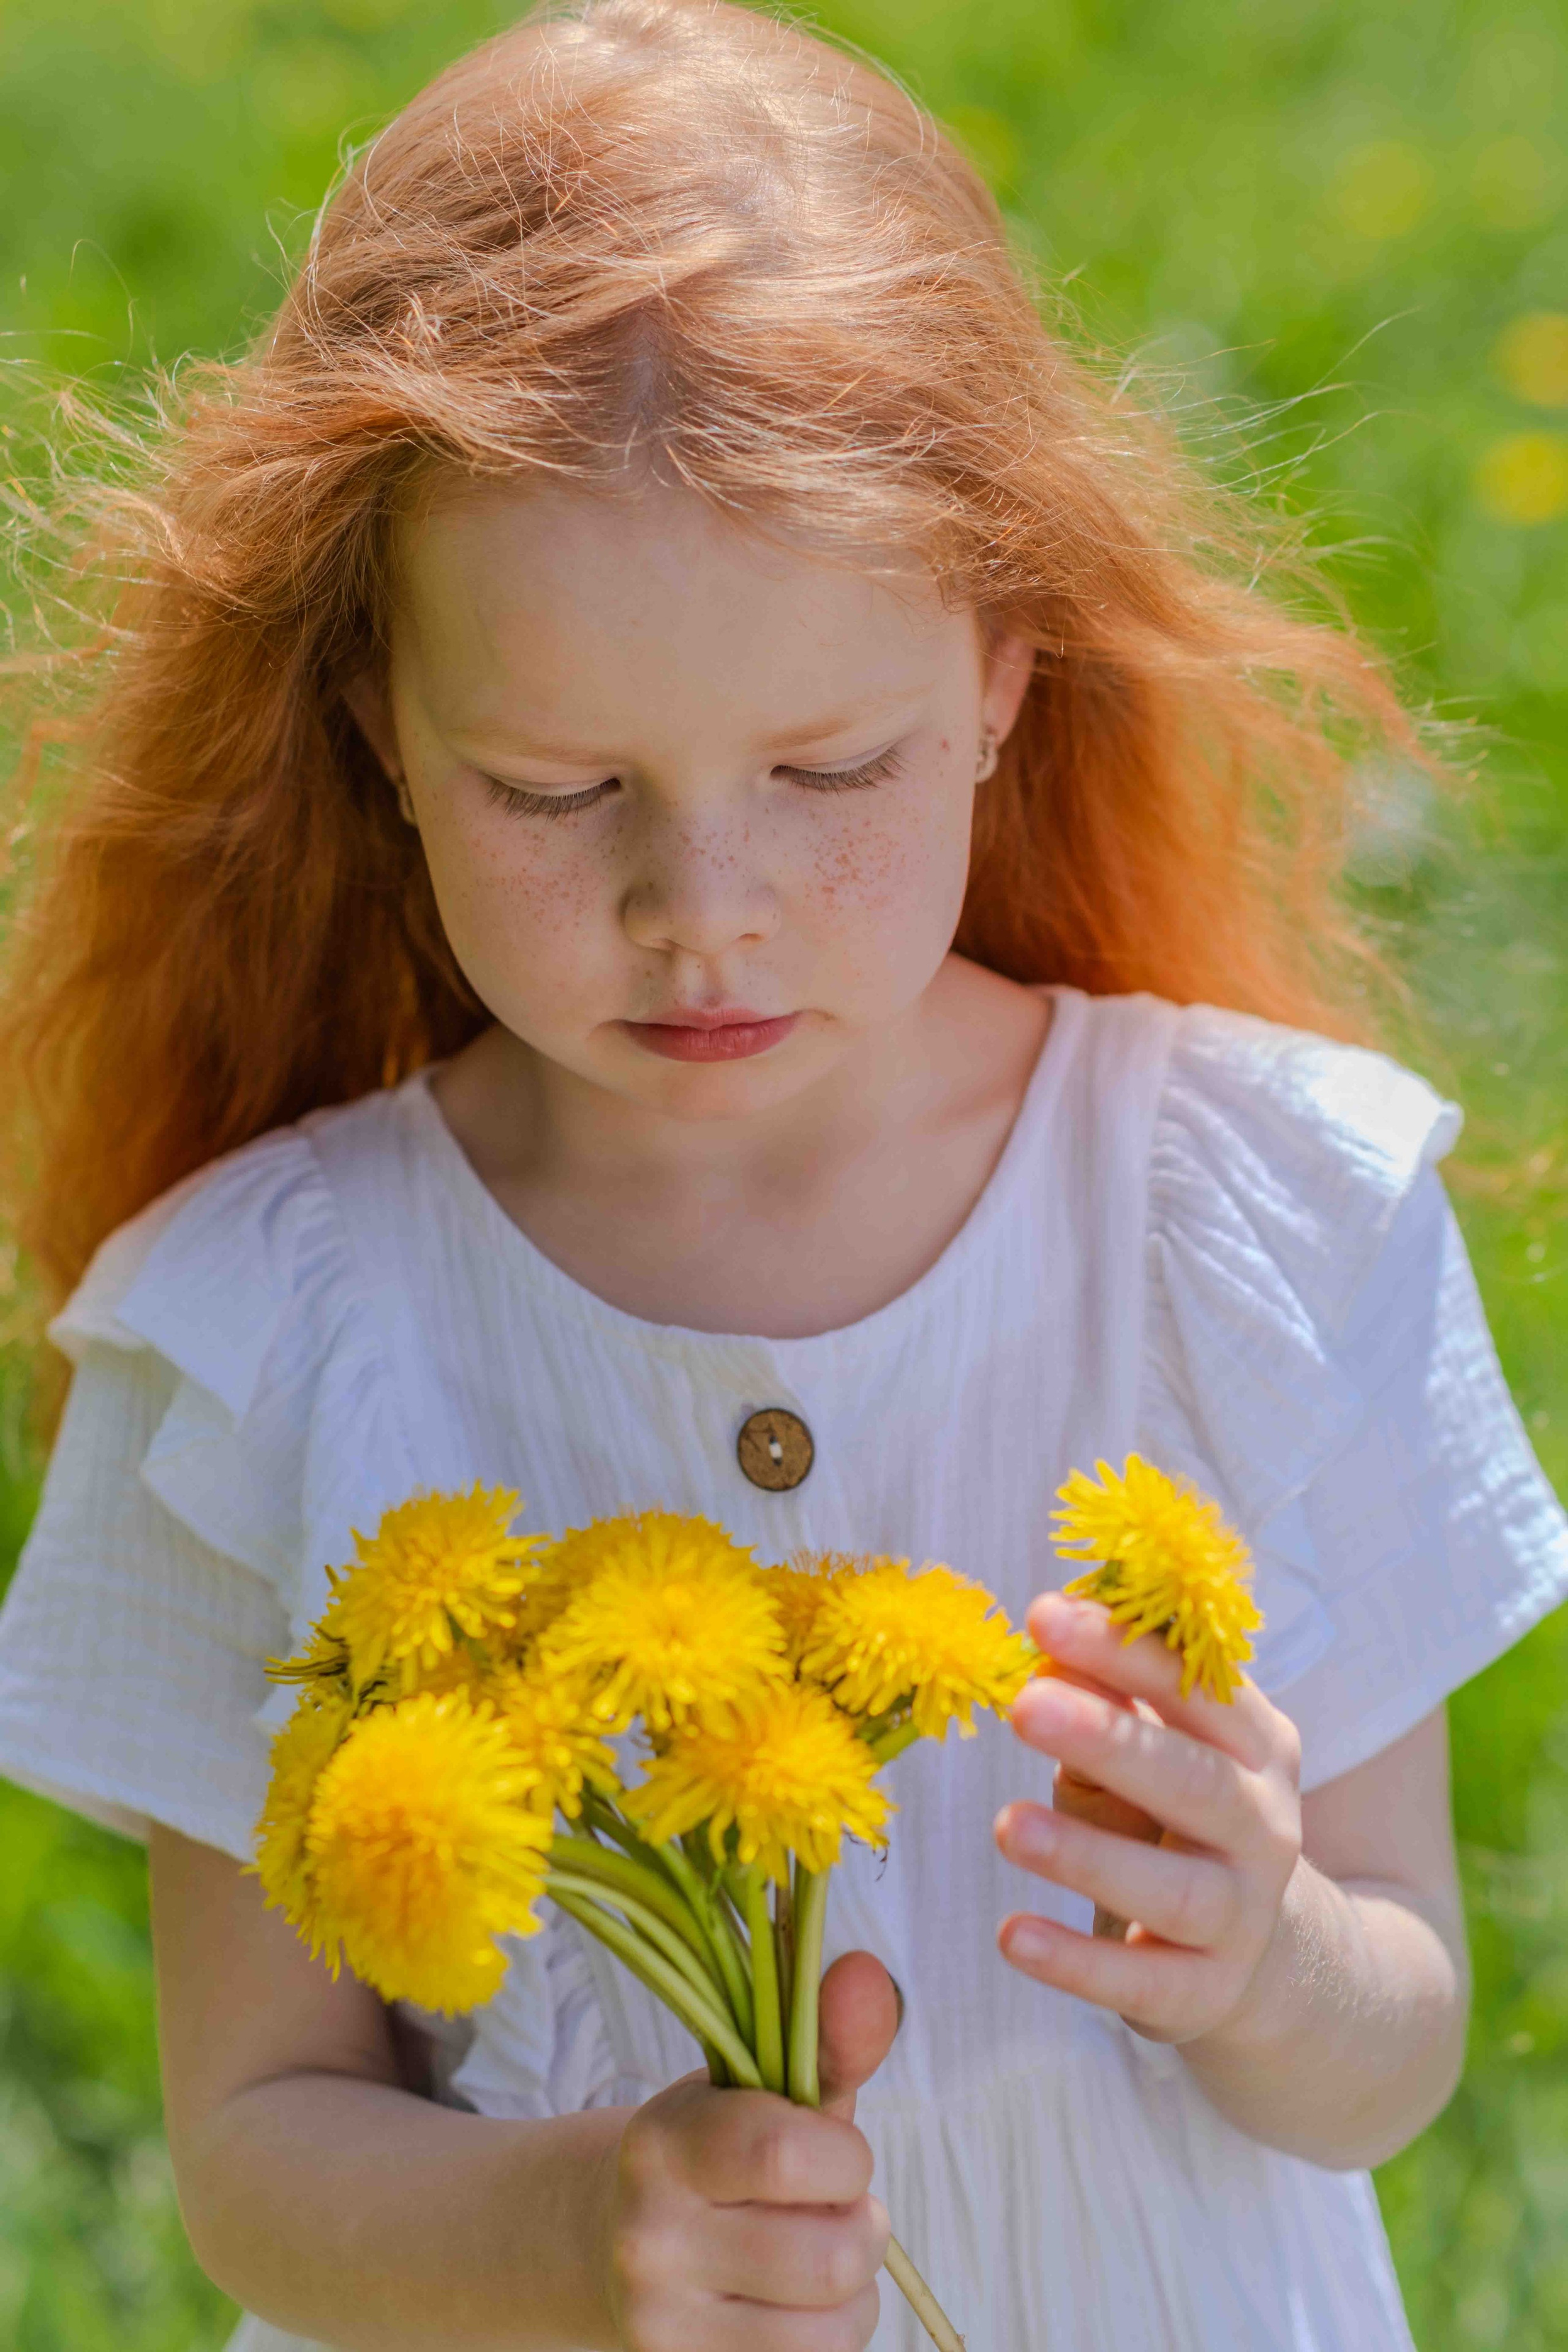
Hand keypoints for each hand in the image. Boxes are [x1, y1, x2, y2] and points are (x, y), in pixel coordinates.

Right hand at [602, 1953, 896, 2350]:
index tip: (834, 2152)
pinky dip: (831, 2336)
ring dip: (853, 2289)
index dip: (844, 2158)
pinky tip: (794, 2304)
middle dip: (860, 2226)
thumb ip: (827, 2037)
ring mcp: (663, 2327)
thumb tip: (869, 1974)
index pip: (782, 2152)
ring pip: (836, 2329)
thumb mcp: (764, 2090)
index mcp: (663, 2142)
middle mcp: (650, 2239)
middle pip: (830, 2257)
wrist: (616, 2243)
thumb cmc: (720, 2152)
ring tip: (814, 2253)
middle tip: (831, 2207)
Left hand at [994, 1593, 1301, 2046]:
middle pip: (1193, 1781)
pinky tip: (1013, 1934)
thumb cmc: (1177, 1814)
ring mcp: (1243, 1915)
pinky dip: (1076, 1963)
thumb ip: (1106, 1698)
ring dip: (1088, 1856)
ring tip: (1007, 1826)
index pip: (1196, 1686)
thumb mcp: (1151, 1747)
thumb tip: (1046, 1649)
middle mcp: (1265, 1826)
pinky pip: (1141, 1981)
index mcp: (1257, 1744)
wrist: (1262, 1950)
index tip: (1042, 1615)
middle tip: (1024, 1705)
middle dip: (1108, 1739)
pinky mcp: (1206, 1992)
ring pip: (1174, 1889)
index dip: (1121, 1649)